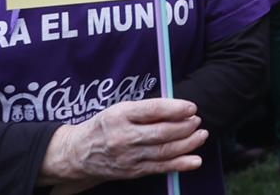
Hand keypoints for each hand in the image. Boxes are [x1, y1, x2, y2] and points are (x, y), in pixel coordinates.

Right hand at [39, 98, 206, 183]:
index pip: (151, 110)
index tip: (192, 107)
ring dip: (188, 144)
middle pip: (161, 133)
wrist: (77, 154)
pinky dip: (180, 164)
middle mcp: (123, 137)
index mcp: (119, 115)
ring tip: (201, 135)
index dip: (175, 108)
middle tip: (197, 121)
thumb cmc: (104, 126)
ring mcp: (128, 157)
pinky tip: (195, 160)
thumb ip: (146, 109)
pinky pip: (160, 168)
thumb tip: (179, 109)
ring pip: (164, 151)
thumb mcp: (119, 110)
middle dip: (185, 127)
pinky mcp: (132, 172)